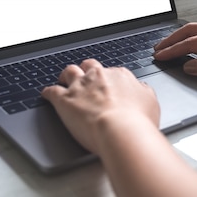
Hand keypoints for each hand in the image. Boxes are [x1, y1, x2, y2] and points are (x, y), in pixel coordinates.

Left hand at [41, 59, 159, 154]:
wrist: (120, 130)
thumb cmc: (138, 121)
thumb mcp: (150, 102)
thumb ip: (143, 91)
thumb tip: (140, 88)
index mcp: (120, 76)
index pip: (112, 72)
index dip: (108, 79)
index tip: (107, 86)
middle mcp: (99, 76)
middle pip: (89, 66)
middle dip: (86, 70)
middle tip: (85, 77)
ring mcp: (80, 86)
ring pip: (69, 72)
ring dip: (66, 76)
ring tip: (63, 80)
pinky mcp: (64, 100)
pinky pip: (51, 91)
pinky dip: (47, 92)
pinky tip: (46, 95)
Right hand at [153, 22, 196, 83]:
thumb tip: (189, 67)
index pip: (190, 43)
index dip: (172, 50)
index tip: (158, 56)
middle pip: (190, 31)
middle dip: (171, 39)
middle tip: (157, 48)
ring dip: (182, 37)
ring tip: (170, 46)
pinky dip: (194, 37)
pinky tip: (193, 45)